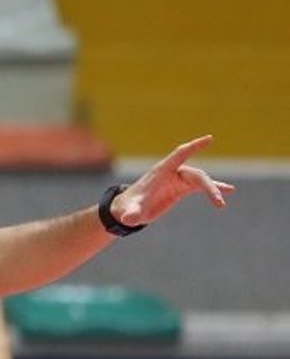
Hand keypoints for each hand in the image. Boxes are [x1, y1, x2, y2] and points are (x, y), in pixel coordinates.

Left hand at [112, 135, 234, 226]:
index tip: (210, 138)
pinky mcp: (181, 189)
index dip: (194, 147)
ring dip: (213, 190)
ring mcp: (178, 180)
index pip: (180, 155)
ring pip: (201, 181)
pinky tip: (229, 191)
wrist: (129, 210)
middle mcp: (172, 173)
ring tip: (221, 204)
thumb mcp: (130, 212)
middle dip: (208, 186)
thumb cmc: (129, 207)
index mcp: (161, 172)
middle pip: (196, 175)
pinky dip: (214, 189)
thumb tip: (128, 220)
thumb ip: (131, 214)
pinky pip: (201, 187)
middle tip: (218, 201)